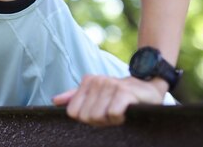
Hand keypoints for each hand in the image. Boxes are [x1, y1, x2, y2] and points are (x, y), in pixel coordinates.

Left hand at [51, 75, 166, 126]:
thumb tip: (55, 101)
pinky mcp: (124, 92)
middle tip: (111, 113)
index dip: (87, 119)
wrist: (147, 87)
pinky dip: (119, 118)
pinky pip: (113, 113)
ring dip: (111, 120)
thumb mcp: (96, 94)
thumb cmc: (118, 95)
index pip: (73, 112)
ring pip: (98, 117)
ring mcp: (110, 84)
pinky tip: (125, 111)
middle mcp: (97, 80)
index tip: (100, 113)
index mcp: (87, 81)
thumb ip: (74, 97)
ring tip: (119, 111)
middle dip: (99, 121)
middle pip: (86, 117)